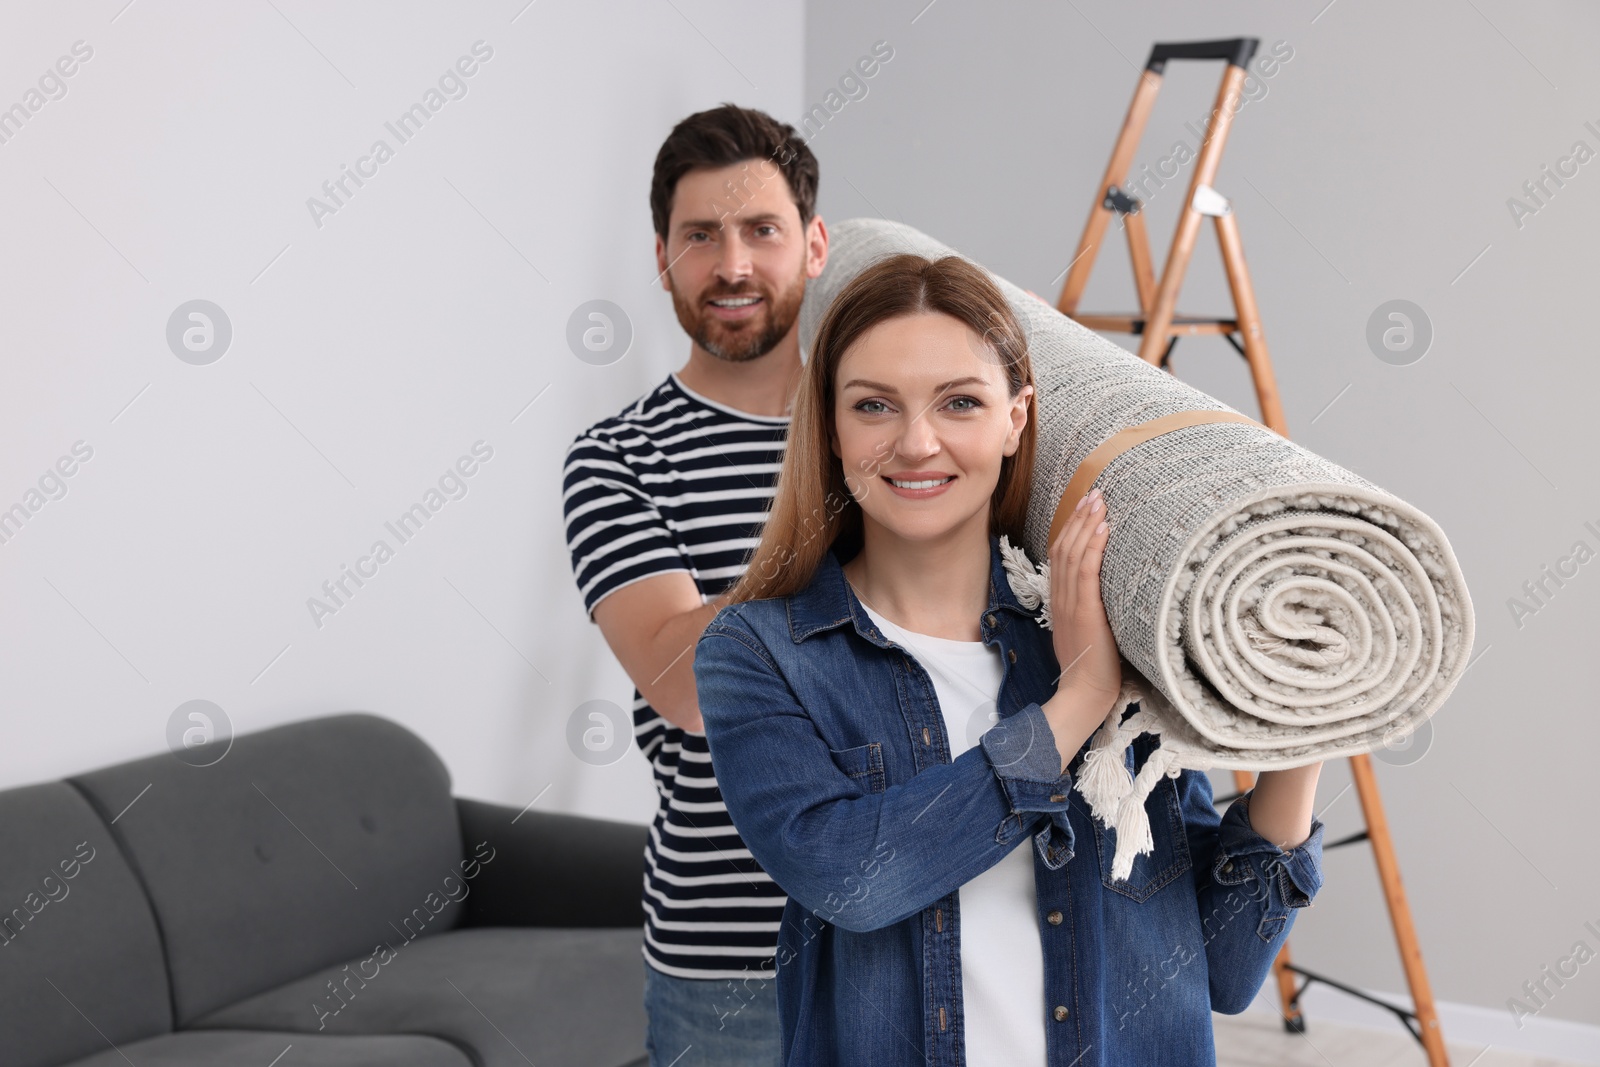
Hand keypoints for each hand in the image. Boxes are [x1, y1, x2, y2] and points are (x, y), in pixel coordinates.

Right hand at [1048, 486, 1121, 709]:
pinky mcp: (1084, 610)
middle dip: (1080, 517)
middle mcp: (1061, 596)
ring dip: (1087, 524)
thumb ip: (1092, 607)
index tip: (1085, 507)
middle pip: (1064, 546)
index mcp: (1060, 600)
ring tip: (1099, 502)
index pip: (1060, 555)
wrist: (1085, 690)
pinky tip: (1103, 529)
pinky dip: (1093, 546)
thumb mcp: (1088, 629)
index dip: (1072, 528)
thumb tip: (1112, 589)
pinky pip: (1085, 570)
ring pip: (1073, 553)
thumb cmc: (1094, 665)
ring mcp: (1070, 602)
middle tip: (1095, 493)